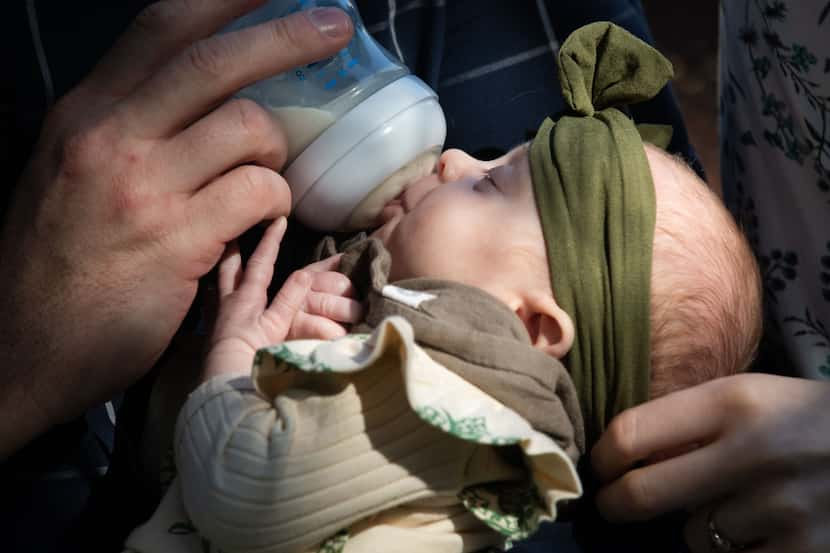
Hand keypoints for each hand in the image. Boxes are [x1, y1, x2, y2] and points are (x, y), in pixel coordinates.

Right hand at [0, 0, 352, 457]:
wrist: (27, 346)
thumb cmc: (60, 260)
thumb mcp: (73, 173)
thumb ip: (131, 129)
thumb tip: (204, 99)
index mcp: (85, 113)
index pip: (161, 30)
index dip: (225, 0)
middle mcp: (110, 137)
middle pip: (213, 62)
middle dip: (286, 35)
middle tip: (336, 26)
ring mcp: (144, 189)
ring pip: (248, 128)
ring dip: (277, 148)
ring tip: (270, 172)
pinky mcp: (178, 242)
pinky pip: (258, 194)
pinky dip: (276, 199)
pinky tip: (265, 216)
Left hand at [592, 373, 829, 552]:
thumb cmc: (808, 420)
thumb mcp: (753, 397)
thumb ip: (693, 421)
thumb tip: (622, 454)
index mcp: (733, 401)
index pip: (632, 433)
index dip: (602, 457)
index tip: (599, 467)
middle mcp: (753, 451)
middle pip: (643, 493)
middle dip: (616, 504)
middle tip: (612, 506)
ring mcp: (782, 506)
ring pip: (695, 536)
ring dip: (702, 528)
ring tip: (736, 506)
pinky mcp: (807, 549)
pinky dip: (742, 552)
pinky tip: (768, 528)